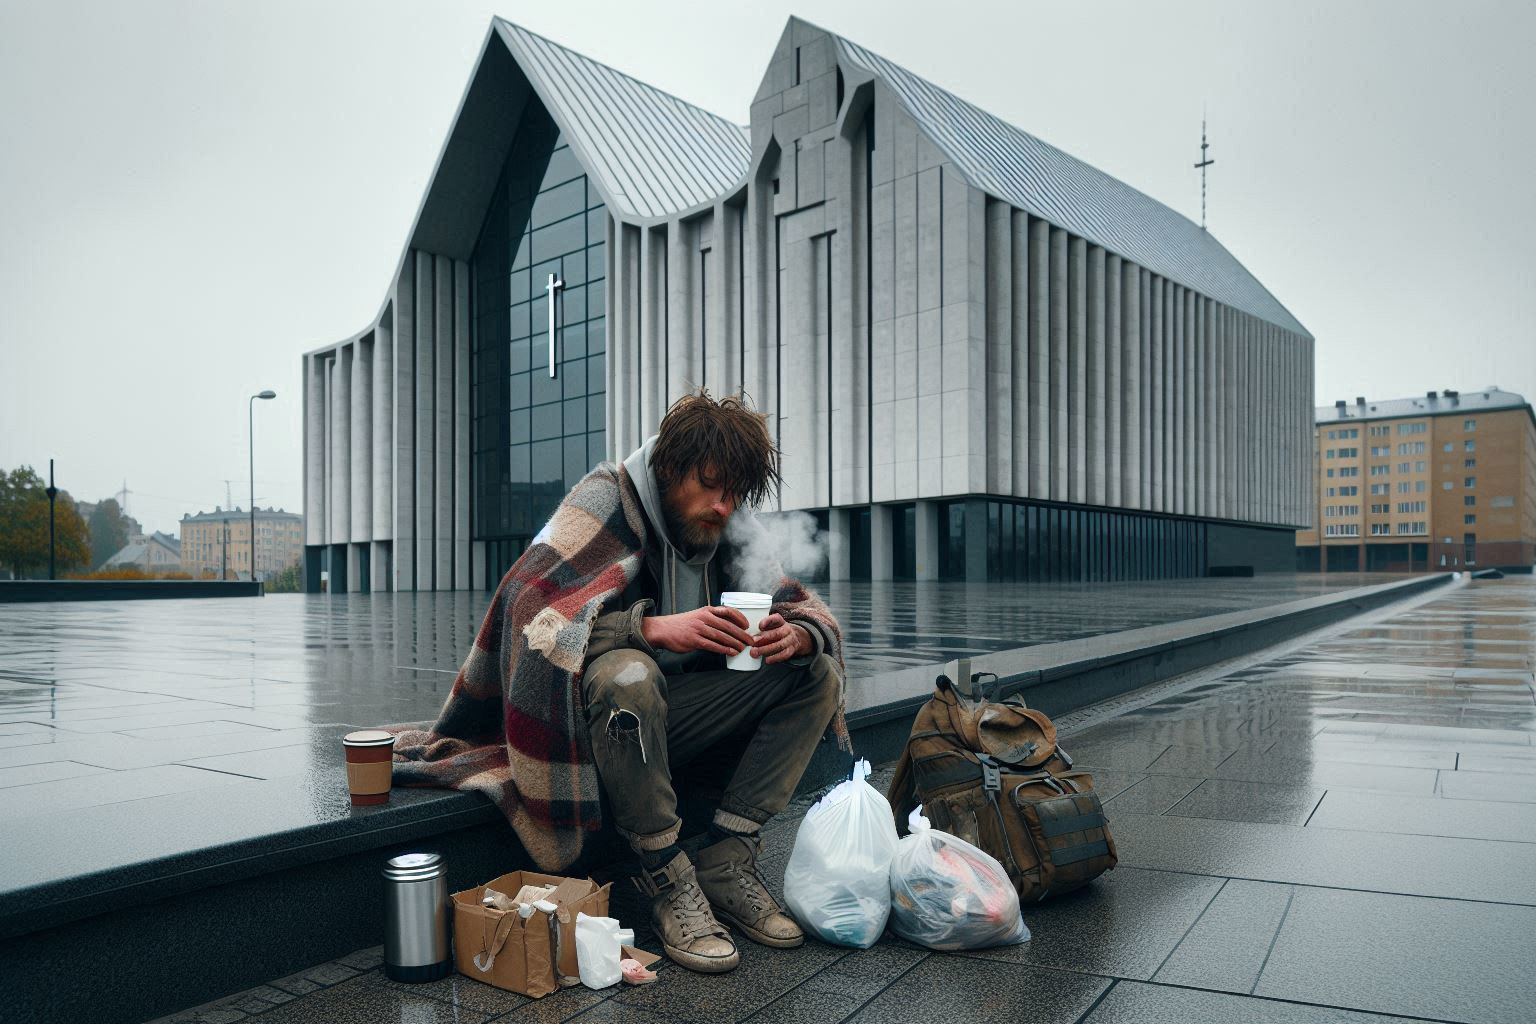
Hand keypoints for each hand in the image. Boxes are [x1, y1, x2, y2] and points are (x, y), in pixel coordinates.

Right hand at [640, 606, 756, 655]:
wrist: (663, 629)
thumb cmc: (681, 625)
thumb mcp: (697, 616)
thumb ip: (712, 620)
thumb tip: (729, 628)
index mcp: (706, 610)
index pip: (728, 611)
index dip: (740, 618)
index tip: (747, 625)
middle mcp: (704, 618)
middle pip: (728, 625)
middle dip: (741, 634)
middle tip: (750, 640)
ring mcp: (699, 629)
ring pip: (722, 636)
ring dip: (735, 643)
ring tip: (743, 648)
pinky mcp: (694, 640)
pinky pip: (713, 645)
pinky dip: (724, 649)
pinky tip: (731, 652)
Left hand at [751, 613, 813, 665]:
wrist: (796, 637)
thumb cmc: (779, 631)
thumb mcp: (772, 626)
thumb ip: (762, 631)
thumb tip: (750, 637)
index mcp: (781, 622)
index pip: (776, 619)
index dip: (767, 621)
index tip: (760, 626)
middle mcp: (787, 630)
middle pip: (776, 633)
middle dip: (763, 638)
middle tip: (753, 642)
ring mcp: (790, 640)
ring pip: (779, 645)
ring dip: (766, 649)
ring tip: (755, 653)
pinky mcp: (792, 649)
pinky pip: (784, 654)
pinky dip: (775, 658)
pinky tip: (767, 660)